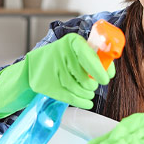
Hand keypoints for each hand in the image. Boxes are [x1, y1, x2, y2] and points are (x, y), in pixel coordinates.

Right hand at [0, 33, 114, 118]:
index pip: (88, 57)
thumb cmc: (63, 58)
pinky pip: (69, 97)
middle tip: (94, 85)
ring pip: (77, 88)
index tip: (106, 79)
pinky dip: (81, 101)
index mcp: (72, 41)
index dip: (99, 70)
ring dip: (87, 93)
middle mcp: (61, 54)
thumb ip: (94, 58)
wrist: (34, 66)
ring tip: (89, 93)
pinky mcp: (48, 85)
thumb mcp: (77, 50)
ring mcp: (53, 70)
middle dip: (92, 84)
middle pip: (83, 76)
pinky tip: (87, 102)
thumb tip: (110, 72)